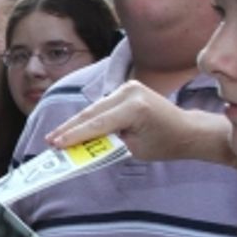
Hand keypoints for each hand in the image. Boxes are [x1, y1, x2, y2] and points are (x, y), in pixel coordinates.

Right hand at [45, 80, 231, 163]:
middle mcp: (130, 91)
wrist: (186, 129)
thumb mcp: (134, 150)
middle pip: (92, 112)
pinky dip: (89, 117)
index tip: (56, 144)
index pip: (98, 123)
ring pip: (94, 108)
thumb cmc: (164, 144)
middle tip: (50, 141)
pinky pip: (102, 105)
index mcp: (135, 108)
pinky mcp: (127, 88)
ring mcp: (129, 86)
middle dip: (70, 128)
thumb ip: (108, 145)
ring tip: (57, 136)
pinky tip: (74, 128)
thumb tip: (82, 145)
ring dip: (77, 123)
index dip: (74, 135)